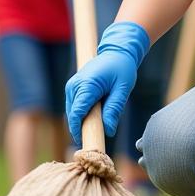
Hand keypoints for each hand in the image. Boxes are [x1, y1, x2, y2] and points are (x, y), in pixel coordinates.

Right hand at [65, 21, 149, 144]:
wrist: (117, 51)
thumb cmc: (122, 68)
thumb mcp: (123, 89)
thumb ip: (114, 109)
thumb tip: (109, 130)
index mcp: (86, 85)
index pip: (77, 114)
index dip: (78, 131)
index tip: (85, 144)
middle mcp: (74, 86)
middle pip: (73, 115)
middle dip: (81, 129)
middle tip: (95, 141)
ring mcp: (72, 86)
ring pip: (72, 112)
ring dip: (82, 121)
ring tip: (98, 128)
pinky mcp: (73, 87)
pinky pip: (74, 106)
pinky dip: (82, 114)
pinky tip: (94, 118)